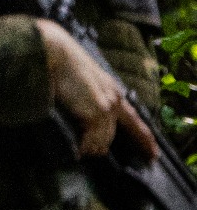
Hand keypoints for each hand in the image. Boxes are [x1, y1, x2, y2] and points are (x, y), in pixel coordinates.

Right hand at [37, 19, 156, 160]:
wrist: (57, 54)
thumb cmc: (63, 65)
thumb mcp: (84, 82)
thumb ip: (89, 98)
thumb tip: (84, 116)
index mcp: (113, 93)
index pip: (135, 121)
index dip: (145, 139)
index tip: (153, 155)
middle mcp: (114, 101)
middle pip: (110, 136)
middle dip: (99, 146)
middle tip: (86, 150)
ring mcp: (107, 108)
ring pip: (101, 141)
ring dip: (89, 147)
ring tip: (78, 149)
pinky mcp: (96, 113)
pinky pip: (91, 140)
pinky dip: (82, 146)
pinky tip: (75, 148)